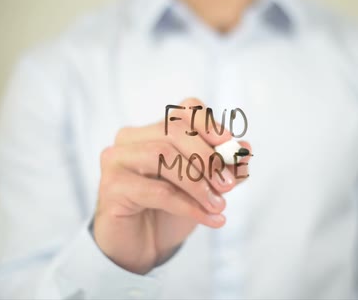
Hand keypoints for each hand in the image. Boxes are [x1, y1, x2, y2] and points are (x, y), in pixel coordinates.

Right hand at [93, 98, 251, 273]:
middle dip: (207, 157)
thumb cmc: (170, 211)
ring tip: (219, 205)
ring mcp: (116, 160)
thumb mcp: (205, 187)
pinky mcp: (111, 187)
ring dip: (198, 183)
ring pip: (163, 156)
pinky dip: (189, 205)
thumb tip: (245, 149)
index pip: (185, 110)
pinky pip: (157, 191)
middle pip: (174, 130)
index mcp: (152, 130)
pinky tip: (210, 218)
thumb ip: (223, 168)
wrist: (141, 247)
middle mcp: (129, 139)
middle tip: (228, 185)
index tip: (232, 150)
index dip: (211, 126)